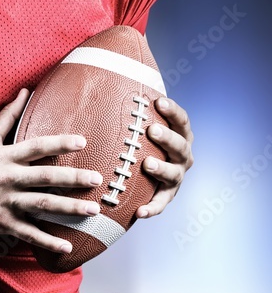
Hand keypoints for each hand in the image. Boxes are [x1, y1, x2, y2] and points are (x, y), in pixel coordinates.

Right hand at [0, 88, 102, 254]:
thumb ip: (8, 115)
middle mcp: (8, 178)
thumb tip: (25, 91)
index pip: (36, 147)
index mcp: (7, 157)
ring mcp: (6, 202)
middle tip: (96, 179)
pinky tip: (68, 247)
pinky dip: (48, 241)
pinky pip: (29, 233)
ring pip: (42, 205)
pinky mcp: (3, 223)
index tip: (82, 142)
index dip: (59, 144)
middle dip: (72, 178)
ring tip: (92, 210)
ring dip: (68, 208)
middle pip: (45, 177)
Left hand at [137, 96, 193, 217]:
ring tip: (147, 164)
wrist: (145, 168)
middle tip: (152, 130)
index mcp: (180, 134)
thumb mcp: (139, 121)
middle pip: (180, 145)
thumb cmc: (140, 136)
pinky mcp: (166, 195)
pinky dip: (152, 208)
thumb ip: (131, 106)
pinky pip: (160, 203)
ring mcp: (177, 176)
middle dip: (167, 137)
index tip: (159, 102)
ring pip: (174, 173)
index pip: (181, 120)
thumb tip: (108, 79)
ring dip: (162, 169)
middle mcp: (183, 155)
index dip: (172, 111)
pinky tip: (140, 213)